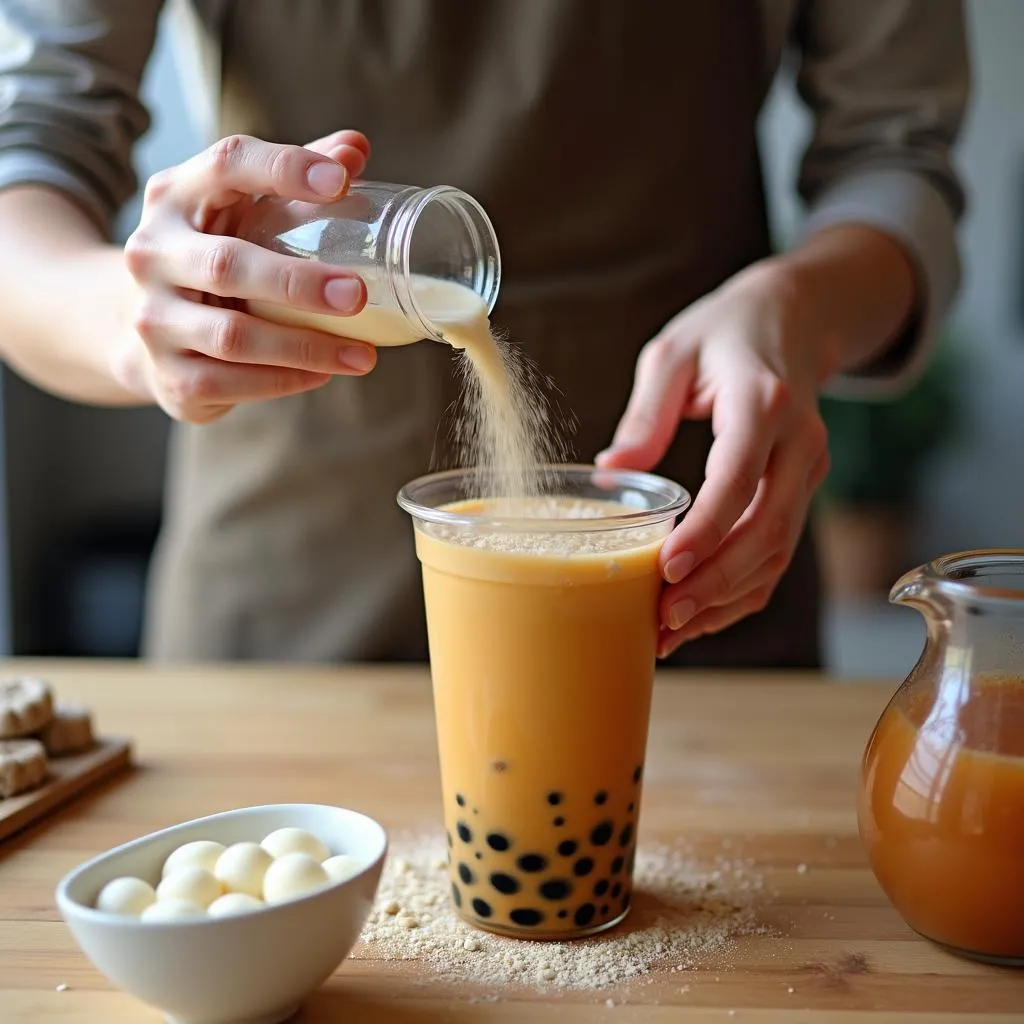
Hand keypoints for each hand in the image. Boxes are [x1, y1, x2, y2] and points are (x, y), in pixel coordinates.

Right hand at [116, 130, 377, 422]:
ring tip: (362, 355)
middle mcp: (154, 252)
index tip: (341, 181)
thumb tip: (355, 147)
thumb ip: (294, 179)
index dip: (283, 167)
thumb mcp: (241, 210)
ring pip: (232, 337)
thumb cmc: (213, 254)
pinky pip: (229, 382)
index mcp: (177, 196)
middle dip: (297, 283)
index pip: (227, 164)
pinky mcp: (167, 373)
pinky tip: (324, 375)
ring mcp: (154, 317)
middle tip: (358, 295)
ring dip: (305, 348)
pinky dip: (283, 381)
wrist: (140, 328)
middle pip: (227, 265)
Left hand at [597, 260, 832, 657]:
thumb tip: (609, 474)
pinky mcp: (803, 491)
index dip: (707, 530)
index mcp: (764, 402)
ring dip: (727, 599)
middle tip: (664, 616)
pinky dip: (743, 591)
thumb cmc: (723, 333)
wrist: (794, 320)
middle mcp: (799, 443)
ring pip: (778, 553)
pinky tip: (702, 614)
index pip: (739, 478)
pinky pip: (778, 553)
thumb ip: (645, 413)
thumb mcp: (673, 354)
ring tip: (672, 630)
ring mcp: (809, 471)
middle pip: (766, 530)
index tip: (668, 568)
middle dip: (716, 582)